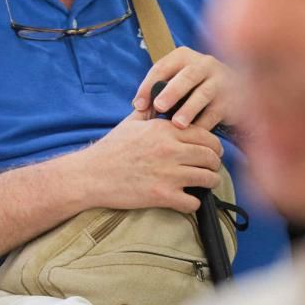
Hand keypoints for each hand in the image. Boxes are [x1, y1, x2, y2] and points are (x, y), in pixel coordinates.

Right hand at [74, 111, 223, 213]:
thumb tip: (158, 100)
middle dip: (214, 165)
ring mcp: (168, 174)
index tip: (211, 153)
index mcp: (165, 130)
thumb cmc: (109, 150)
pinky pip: (193, 202)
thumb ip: (149, 112)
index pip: (206, 136)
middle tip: (209, 169)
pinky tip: (185, 200)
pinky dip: (192, 203)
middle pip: (211, 158)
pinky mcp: (162, 196)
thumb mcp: (130, 123)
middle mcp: (170, 150)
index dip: (213, 146)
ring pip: (208, 179)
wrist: (90, 175)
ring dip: (209, 183)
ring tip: (202, 185)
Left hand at [131, 46, 236, 129]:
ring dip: (189, 109)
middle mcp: (204, 64)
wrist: (234, 88)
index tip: (138, 106)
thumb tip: (138, 107)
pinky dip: (203, 124)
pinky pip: (215, 112)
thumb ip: (158, 88)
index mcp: (183, 56)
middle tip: (159, 106)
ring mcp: (220, 81)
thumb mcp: (176, 79)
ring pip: (203, 94)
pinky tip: (193, 135)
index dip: (148, 86)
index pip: (162, 67)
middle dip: (171, 92)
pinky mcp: (231, 99)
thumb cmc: (192, 85)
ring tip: (177, 123)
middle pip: (187, 77)